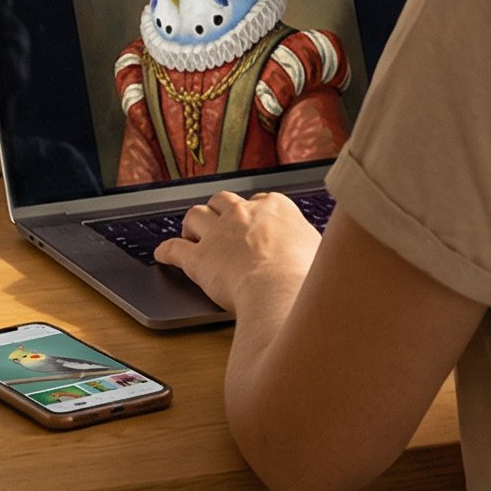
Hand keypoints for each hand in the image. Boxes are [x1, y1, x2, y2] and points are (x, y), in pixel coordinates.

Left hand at [153, 191, 319, 311]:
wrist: (281, 289)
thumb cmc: (306, 274)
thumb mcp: (322, 250)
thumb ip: (313, 244)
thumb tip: (327, 251)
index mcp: (275, 207)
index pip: (261, 200)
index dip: (255, 213)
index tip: (256, 223)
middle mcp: (243, 213)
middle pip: (223, 200)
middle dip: (220, 211)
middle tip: (219, 223)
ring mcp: (218, 233)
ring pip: (195, 215)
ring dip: (192, 223)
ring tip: (192, 233)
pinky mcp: (198, 258)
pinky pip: (174, 249)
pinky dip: (166, 251)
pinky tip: (162, 254)